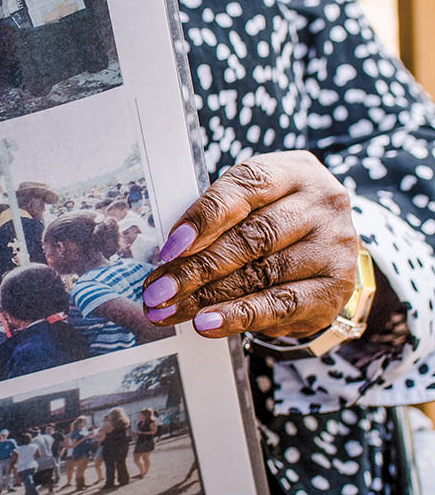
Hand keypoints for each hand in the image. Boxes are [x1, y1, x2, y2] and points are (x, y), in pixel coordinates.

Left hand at [141, 153, 359, 340]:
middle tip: (158, 289)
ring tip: (171, 310)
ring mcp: (334, 244)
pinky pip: (281, 304)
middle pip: (252, 236)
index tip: (170, 247)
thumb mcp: (252, 204)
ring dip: (208, 296)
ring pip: (262, 273)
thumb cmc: (275, 221)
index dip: (204, 218)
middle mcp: (320, 203)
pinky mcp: (336, 286)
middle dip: (196, 267)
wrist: (328, 252)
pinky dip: (239, 316)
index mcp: (292, 171)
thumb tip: (167, 255)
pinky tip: (208, 323)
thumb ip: (218, 219)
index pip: (245, 187)